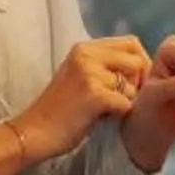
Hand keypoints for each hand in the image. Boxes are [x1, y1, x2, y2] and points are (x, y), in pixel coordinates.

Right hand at [13, 36, 149, 160]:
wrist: (34, 132)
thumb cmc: (60, 110)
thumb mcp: (80, 76)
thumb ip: (104, 67)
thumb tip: (141, 68)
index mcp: (83, 48)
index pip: (130, 43)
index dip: (140, 62)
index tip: (135, 83)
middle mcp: (86, 54)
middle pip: (137, 60)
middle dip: (139, 82)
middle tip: (125, 99)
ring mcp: (89, 73)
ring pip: (133, 85)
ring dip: (126, 101)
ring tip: (107, 110)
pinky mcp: (94, 95)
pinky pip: (126, 103)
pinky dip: (120, 115)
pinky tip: (103, 119)